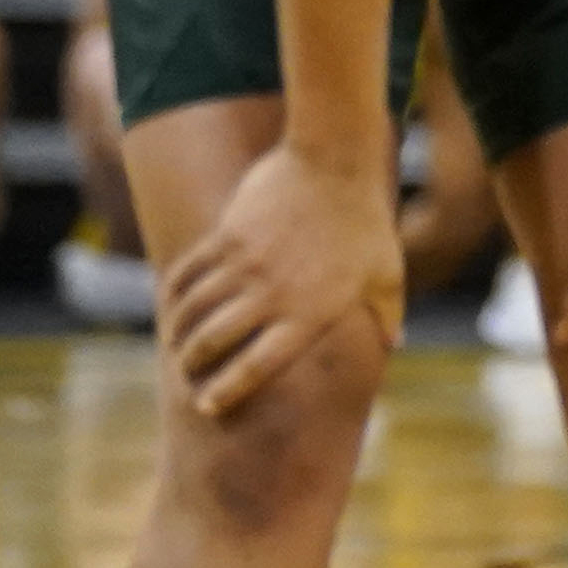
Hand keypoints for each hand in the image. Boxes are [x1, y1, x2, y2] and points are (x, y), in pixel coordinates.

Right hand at [159, 145, 406, 418]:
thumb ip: (387, 315)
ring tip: (176, 345)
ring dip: (179, 331)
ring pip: (196, 309)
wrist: (337, 160)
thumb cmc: (367, 222)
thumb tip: (396, 344)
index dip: (228, 390)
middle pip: (215, 341)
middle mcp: (273, 294)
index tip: (209, 407)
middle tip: (187, 376)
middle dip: (194, 366)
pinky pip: (191, 271)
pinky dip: (175, 291)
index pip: (258, 365)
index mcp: (310, 314)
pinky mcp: (228, 235)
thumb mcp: (387, 274)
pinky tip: (171, 303)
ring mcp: (247, 263)